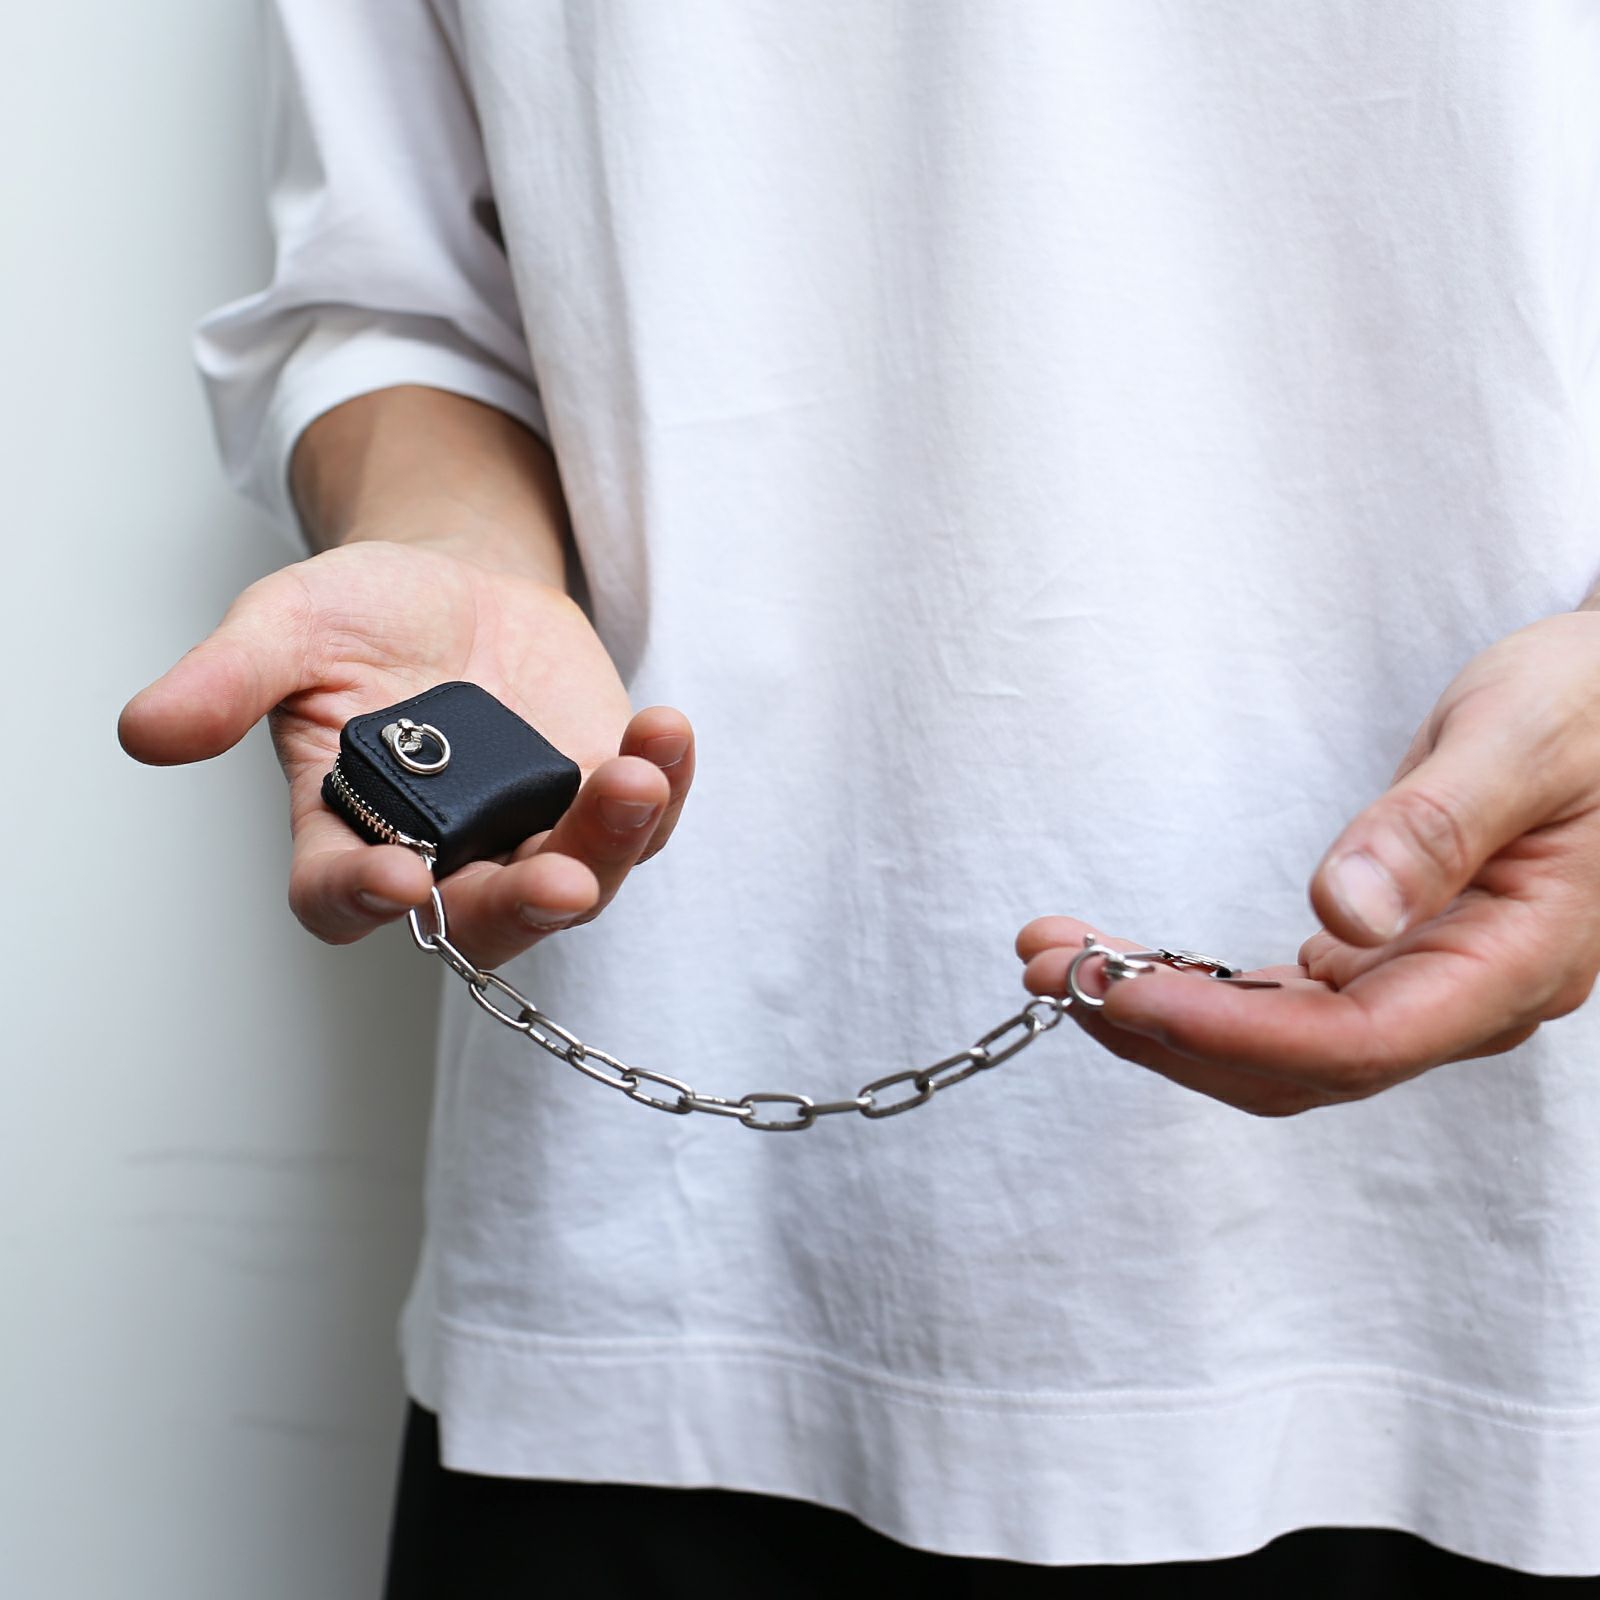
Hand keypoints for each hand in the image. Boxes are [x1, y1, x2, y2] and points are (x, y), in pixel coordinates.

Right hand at [118, 538, 694, 968]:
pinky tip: (666, 732)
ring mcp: (527, 834)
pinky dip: (660, 784)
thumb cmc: (364, 614)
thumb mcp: (286, 624)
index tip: (403, 879)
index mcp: (345, 829)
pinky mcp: (595, 798)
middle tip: (561, 881)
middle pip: (480, 919)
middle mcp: (441, 854)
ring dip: (613, 842)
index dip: (365, 900)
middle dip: (524, 904)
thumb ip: (226, 678)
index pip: (340, 897)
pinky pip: (639, 819)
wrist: (456, 579)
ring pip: (576, 878)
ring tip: (636, 774)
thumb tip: (146, 730)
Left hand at [1014, 611, 1599, 1114]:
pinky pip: (1286, 1005)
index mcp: (1513, 963)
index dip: (1225, 1032)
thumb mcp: (1521, 738)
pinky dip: (1201, 988)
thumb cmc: (1592, 702)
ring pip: (1278, 1044)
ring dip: (1161, 1010)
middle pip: (1294, 1063)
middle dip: (1159, 1026)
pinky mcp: (1395, 960)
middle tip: (1047, 966)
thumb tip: (1341, 914)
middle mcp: (1466, 1000)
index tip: (1117, 994)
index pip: (1350, 1042)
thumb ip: (1436, 827)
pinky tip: (1136, 961)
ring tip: (1058, 956)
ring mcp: (1428, 986)